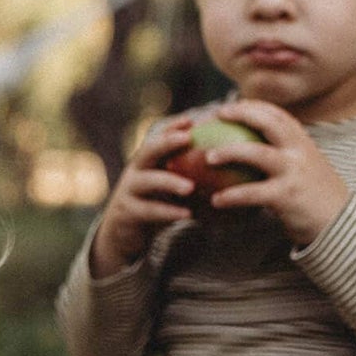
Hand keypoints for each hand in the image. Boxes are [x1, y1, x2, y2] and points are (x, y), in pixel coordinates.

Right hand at [89, 112, 198, 276]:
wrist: (124, 235)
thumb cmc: (157, 206)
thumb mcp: (170, 188)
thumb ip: (191, 175)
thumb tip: (231, 163)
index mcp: (147, 161)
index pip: (157, 136)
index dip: (173, 126)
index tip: (193, 120)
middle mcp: (135, 172)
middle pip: (147, 150)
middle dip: (166, 141)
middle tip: (188, 138)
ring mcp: (128, 192)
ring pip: (147, 181)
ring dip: (169, 181)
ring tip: (191, 187)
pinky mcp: (127, 213)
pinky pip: (149, 211)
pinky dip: (169, 212)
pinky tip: (189, 214)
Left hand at [198, 99, 350, 245]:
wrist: (340, 223)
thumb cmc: (314, 196)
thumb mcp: (305, 166)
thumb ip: (285, 155)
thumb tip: (251, 149)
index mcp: (303, 142)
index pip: (277, 114)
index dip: (251, 107)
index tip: (228, 108)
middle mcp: (299, 151)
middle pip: (269, 122)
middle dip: (241, 114)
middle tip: (215, 116)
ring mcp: (293, 172)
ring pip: (256, 153)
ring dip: (229, 151)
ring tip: (207, 157)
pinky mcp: (286, 196)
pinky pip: (252, 193)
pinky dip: (232, 196)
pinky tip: (216, 200)